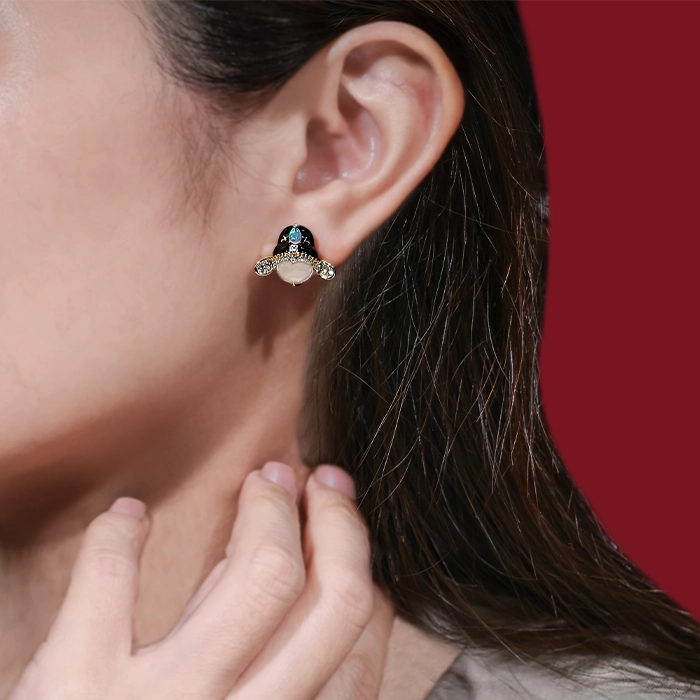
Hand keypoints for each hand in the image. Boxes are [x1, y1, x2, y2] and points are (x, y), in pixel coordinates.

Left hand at [8, 463, 393, 699]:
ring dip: (268, 507)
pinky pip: (112, 577)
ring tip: (259, 482)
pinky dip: (118, 534)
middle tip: (316, 481)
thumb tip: (303, 544)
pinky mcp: (78, 680)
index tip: (335, 515)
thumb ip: (262, 647)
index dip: (356, 556)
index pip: (357, 638)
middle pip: (334, 600)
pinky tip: (127, 518)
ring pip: (262, 574)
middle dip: (337, 520)